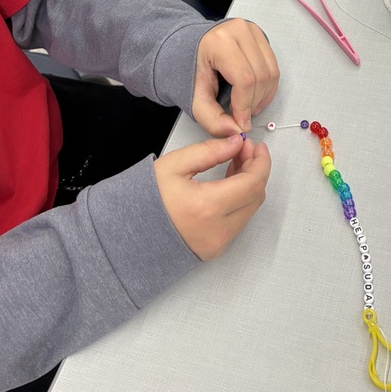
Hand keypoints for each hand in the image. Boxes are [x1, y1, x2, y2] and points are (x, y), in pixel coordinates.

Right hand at [154, 134, 270, 259]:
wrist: (130, 234)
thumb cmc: (146, 200)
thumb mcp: (175, 165)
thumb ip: (210, 151)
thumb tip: (236, 143)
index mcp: (207, 207)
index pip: (252, 183)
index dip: (260, 162)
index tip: (257, 146)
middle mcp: (217, 230)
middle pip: (256, 197)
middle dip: (256, 169)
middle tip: (244, 150)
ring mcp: (218, 243)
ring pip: (250, 209)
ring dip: (249, 184)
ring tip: (235, 162)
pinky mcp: (215, 248)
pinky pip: (238, 220)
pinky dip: (240, 199)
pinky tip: (230, 182)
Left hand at [192, 19, 278, 135]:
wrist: (192, 49)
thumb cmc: (192, 69)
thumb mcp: (195, 99)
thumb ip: (213, 120)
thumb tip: (238, 131)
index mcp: (218, 42)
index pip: (244, 78)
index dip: (245, 105)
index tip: (241, 122)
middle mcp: (238, 31)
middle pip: (261, 76)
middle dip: (254, 102)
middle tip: (242, 116)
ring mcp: (252, 31)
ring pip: (271, 72)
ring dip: (263, 96)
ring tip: (247, 106)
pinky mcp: (260, 36)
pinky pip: (273, 67)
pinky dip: (267, 87)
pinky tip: (254, 95)